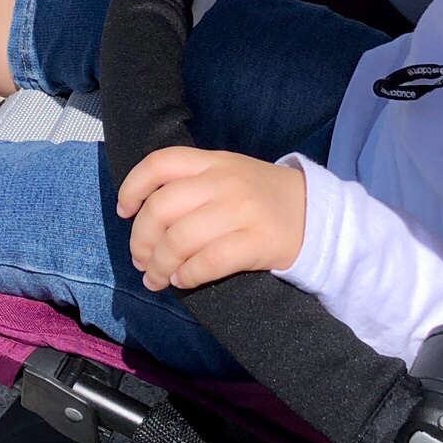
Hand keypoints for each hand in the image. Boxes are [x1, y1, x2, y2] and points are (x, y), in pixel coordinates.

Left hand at [117, 147, 305, 290]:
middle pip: (162, 208)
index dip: (133, 187)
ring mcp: (241, 211)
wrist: (317, 215)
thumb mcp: (231, 173)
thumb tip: (144, 216)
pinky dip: (186, 276)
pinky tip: (183, 281)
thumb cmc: (263, 197)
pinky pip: (207, 263)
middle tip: (140, 259)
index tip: (125, 211)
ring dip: (159, 265)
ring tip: (156, 278)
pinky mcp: (256, 242)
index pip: (161, 163)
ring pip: (180, 240)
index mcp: (214, 161)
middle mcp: (224, 182)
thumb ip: (193, 183)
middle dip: (141, 239)